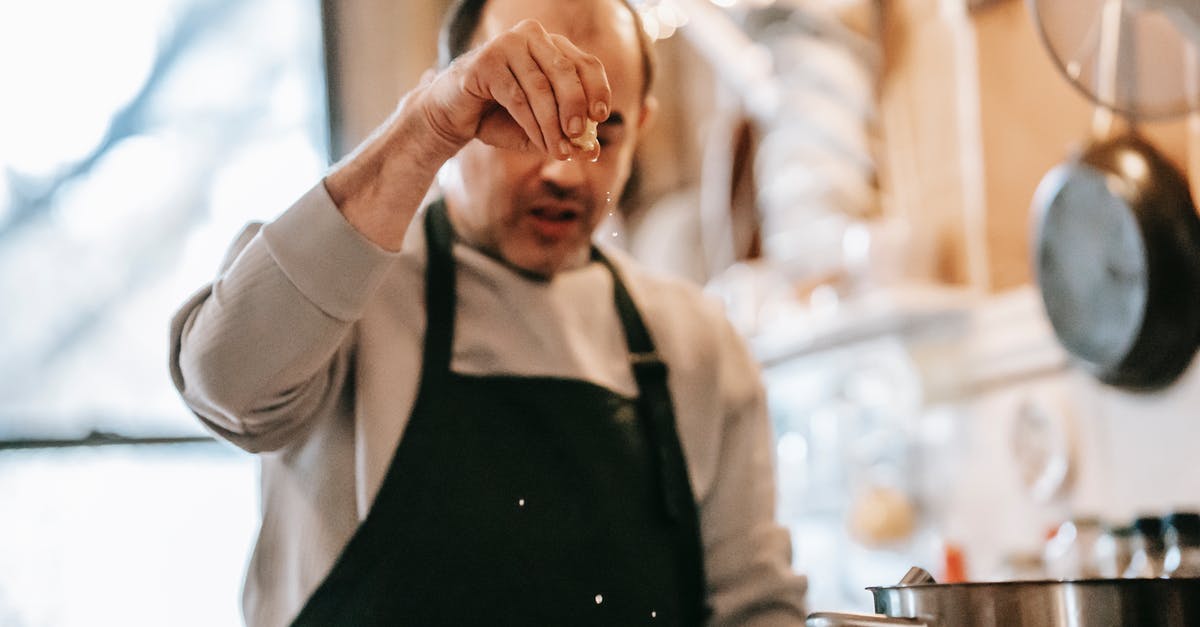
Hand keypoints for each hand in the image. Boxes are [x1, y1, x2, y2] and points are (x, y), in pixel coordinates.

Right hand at [418, 19, 611, 160]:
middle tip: (579, 137)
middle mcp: (533, 37)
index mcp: (553, 46)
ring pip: (540, 88)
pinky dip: (532, 124)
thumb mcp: (541, 129)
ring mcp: (507, 44)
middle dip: (575, 108)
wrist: (455, 116)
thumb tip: (593, 150)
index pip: (585, 64)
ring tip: (559, 151)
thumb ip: (566, 137)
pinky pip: (517, 97)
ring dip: (552, 124)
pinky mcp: (486, 60)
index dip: (597, 90)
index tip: (600, 117)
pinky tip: (540, 143)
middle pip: (565, 72)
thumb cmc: (501, 118)